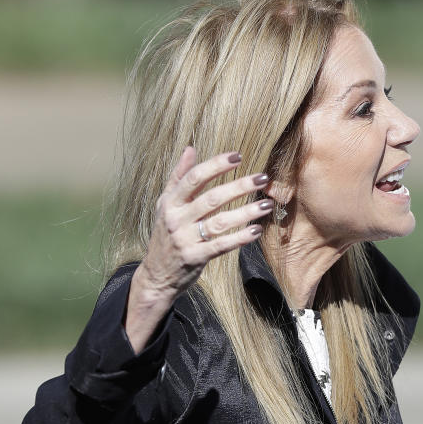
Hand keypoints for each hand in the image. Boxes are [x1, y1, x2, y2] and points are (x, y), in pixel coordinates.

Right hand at [125, 147, 272, 351]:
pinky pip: (221, 245)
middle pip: (212, 198)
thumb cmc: (165, 235)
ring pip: (220, 222)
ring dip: (246, 212)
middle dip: (239, 186)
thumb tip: (190, 148)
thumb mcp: (165, 204)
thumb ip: (178, 177)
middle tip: (262, 178)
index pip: (194, 178)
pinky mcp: (195, 257)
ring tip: (267, 204)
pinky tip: (256, 231)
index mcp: (170, 202)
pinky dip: (239, 238)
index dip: (216, 165)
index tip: (238, 156)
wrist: (156, 275)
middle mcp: (176, 218)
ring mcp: (185, 239)